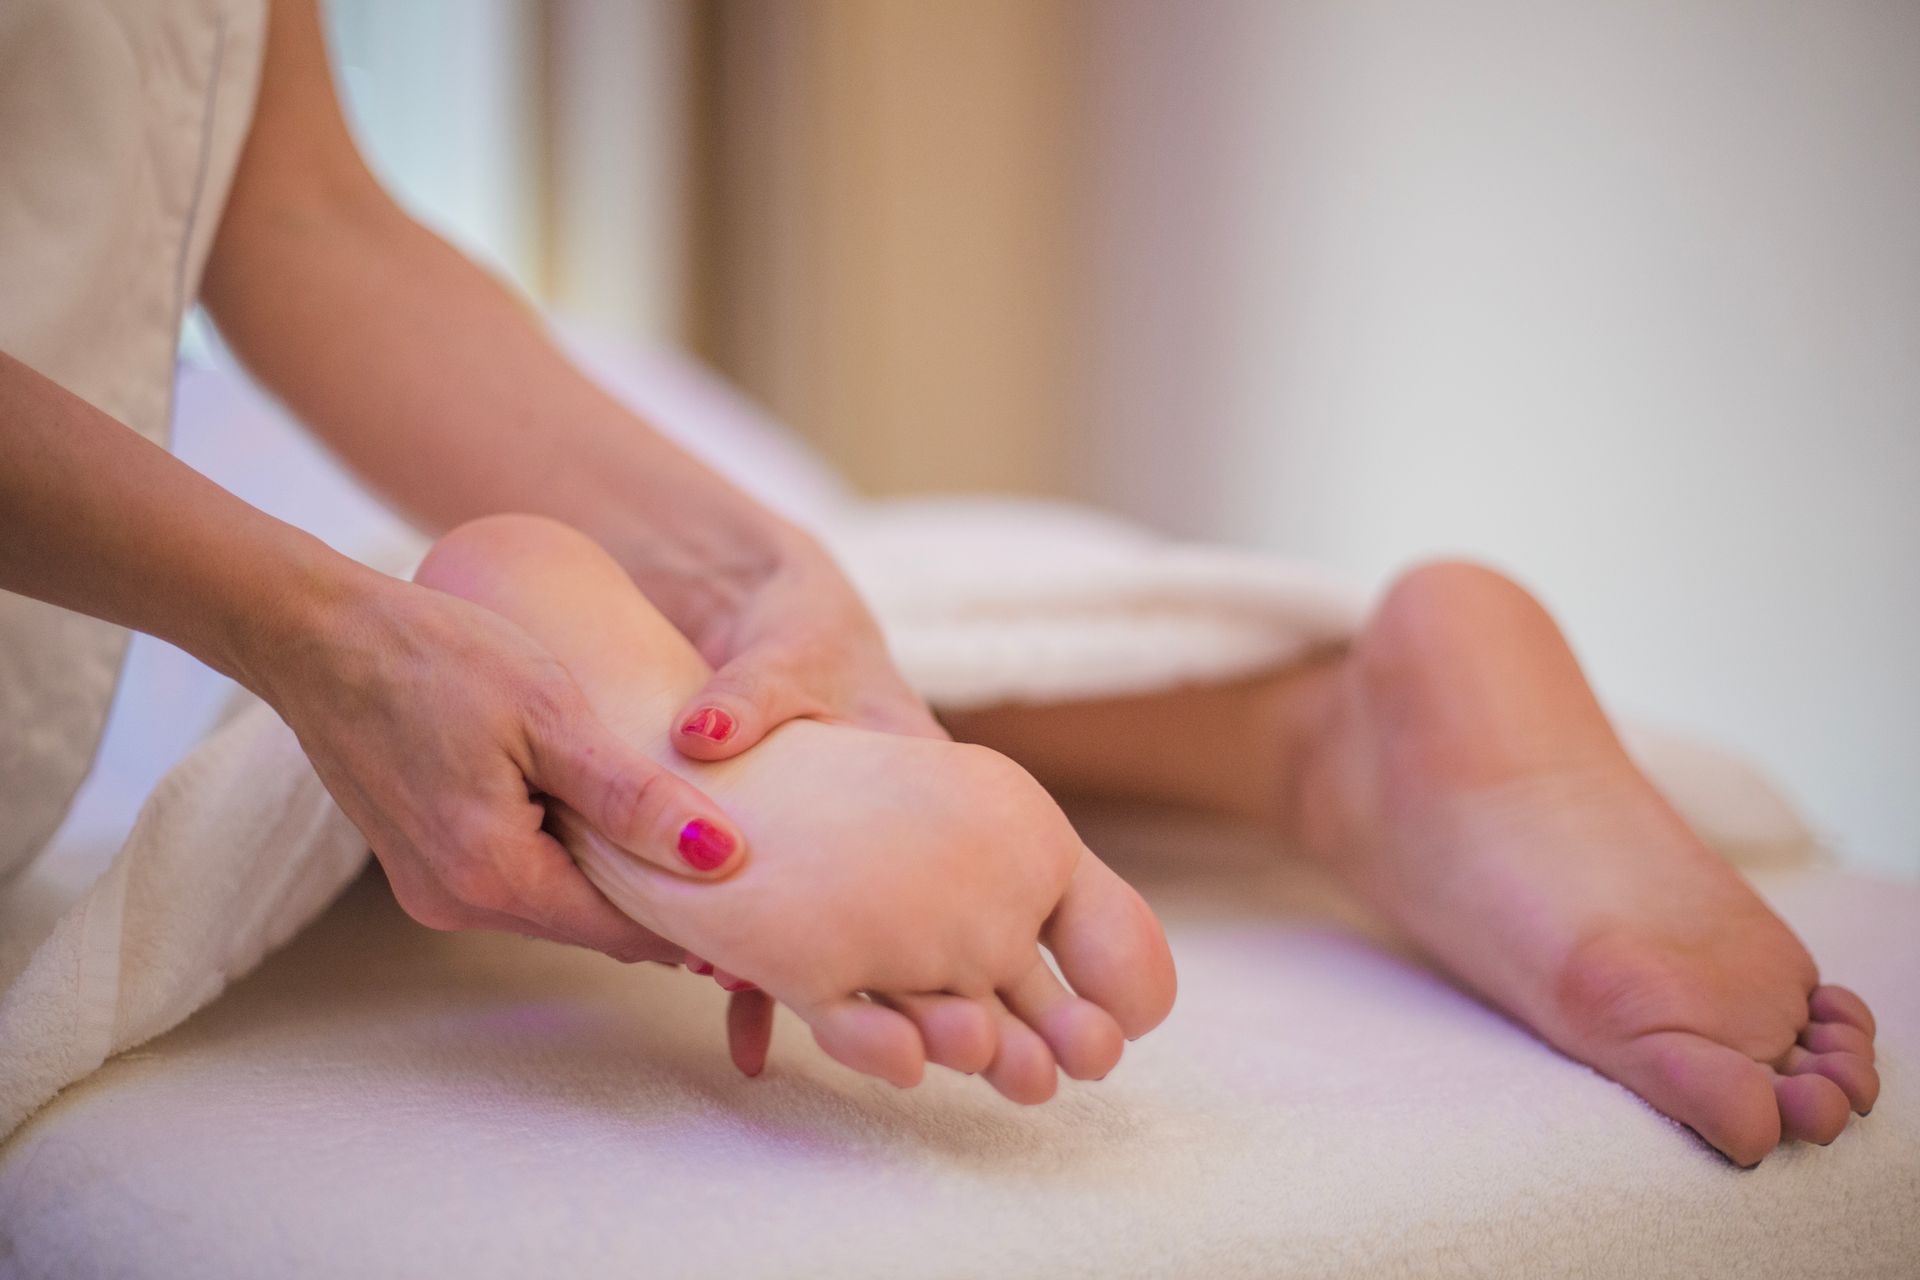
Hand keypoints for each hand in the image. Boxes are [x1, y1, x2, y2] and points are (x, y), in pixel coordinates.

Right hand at [254, 571, 747, 959]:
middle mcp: (456, 903)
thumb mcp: (552, 716)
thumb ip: (635, 797)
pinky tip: (610, 816)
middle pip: (591, 924)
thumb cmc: (436, 657)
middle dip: (661, 902)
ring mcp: (431, 887)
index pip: (624, 932)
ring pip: (555, 902)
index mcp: (493, 877)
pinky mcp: (421, 859)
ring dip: (614, 877)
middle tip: (744, 867)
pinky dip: (567, 857)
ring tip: (689, 836)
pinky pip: (516, 876)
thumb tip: (725, 857)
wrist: (317, 634)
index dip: (697, 922)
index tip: (764, 899)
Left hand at [637, 528, 944, 1070]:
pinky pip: (788, 946)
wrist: (755, 620)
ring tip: (818, 1044)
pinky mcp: (791, 878)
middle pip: (925, 922)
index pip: (959, 855)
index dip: (954, 922)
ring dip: (837, 999)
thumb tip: (701, 734)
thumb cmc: (794, 628)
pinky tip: (753, 1050)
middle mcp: (897, 830)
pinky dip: (768, 988)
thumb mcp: (779, 654)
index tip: (930, 976)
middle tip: (907, 1041)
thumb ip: (745, 698)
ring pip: (855, 947)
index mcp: (918, 769)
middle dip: (918, 989)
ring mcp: (846, 861)